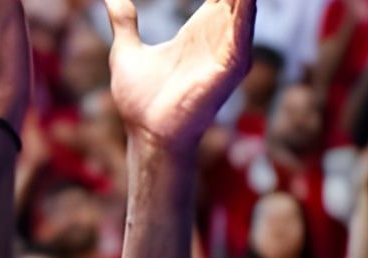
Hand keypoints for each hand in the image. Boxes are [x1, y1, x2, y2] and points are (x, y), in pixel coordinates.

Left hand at [104, 0, 255, 149]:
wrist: (146, 135)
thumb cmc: (140, 101)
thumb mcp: (126, 49)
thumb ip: (123, 19)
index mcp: (200, 31)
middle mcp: (219, 37)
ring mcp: (228, 52)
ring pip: (244, 6)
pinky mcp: (231, 68)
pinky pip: (242, 32)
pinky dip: (244, 10)